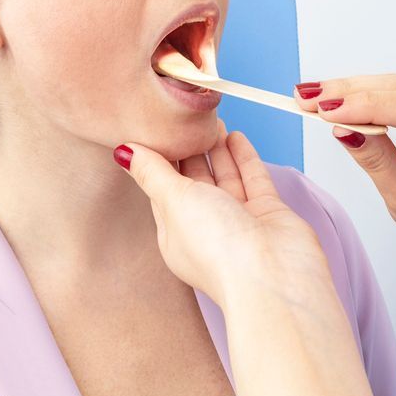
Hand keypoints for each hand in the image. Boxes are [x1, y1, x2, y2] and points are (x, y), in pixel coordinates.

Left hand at [118, 123, 330, 305]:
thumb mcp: (173, 202)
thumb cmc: (218, 249)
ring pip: (225, 177)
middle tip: (184, 119)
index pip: (163, 190)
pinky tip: (236, 135)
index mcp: (176, 234)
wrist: (272, 276)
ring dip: (217, 149)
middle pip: (195, 181)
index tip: (155, 129)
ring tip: (210, 120)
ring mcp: (239, 221)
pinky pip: (252, 178)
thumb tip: (123, 152)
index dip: (159, 160)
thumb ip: (152, 173)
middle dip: (189, 151)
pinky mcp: (267, 213)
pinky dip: (243, 157)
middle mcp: (207, 228)